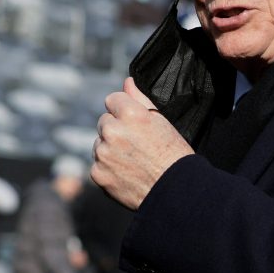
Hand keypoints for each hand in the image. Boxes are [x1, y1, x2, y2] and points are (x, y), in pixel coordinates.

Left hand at [91, 77, 193, 209]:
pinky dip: (108, 168)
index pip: (112, 99)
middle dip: (116, 130)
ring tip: (133, 160)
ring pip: (99, 143)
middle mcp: (113, 131)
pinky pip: (97, 164)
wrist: (175, 191)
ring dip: (110, 149)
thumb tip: (126, 82)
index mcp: (131, 114)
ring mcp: (103, 153)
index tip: (134, 122)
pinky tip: (127, 173)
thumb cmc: (173, 154)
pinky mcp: (98, 173)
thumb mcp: (162, 121)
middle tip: (136, 144)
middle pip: (104, 122)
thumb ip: (140, 99)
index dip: (124, 110)